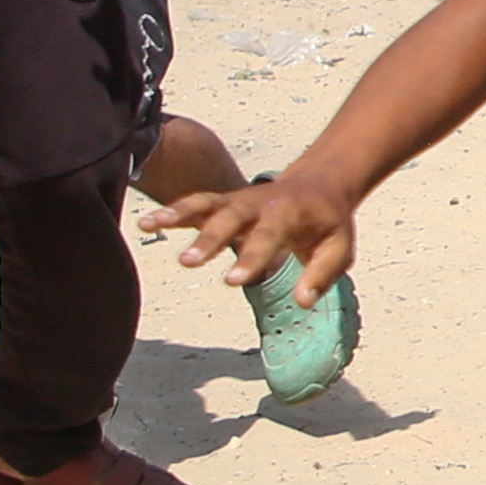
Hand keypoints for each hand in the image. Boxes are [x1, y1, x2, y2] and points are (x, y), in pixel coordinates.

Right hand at [145, 170, 356, 306]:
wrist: (320, 182)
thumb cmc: (328, 222)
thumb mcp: (339, 247)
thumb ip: (322, 273)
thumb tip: (303, 302)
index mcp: (290, 213)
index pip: (269, 237)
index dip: (251, 258)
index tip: (232, 281)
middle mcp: (260, 203)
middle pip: (230, 219)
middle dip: (209, 239)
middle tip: (188, 263)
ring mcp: (238, 200)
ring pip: (206, 203)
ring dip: (178, 213)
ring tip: (150, 225)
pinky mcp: (223, 202)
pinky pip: (195, 204)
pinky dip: (171, 211)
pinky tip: (146, 223)